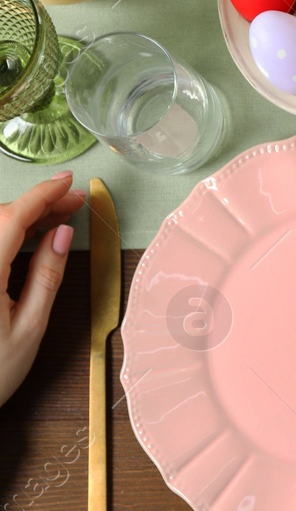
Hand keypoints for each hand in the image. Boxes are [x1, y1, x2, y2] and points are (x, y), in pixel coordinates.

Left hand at [1, 174, 84, 407]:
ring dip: (22, 218)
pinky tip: (28, 238)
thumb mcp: (30, 327)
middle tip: (74, 203)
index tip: (69, 183)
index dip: (42, 195)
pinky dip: (6, 235)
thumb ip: (46, 275)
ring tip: (58, 218)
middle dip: (38, 204)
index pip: (12, 218)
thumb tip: (62, 234)